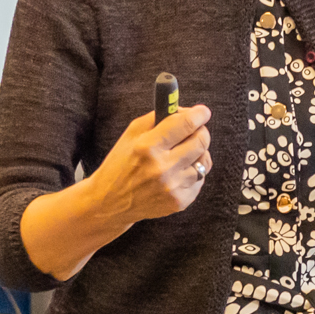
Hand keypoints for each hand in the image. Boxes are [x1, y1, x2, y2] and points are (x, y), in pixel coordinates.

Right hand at [93, 101, 215, 224]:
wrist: (110, 203)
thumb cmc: (120, 165)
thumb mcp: (130, 135)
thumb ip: (157, 118)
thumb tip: (185, 110)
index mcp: (147, 147)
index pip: (185, 124)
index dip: (199, 114)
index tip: (203, 112)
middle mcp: (162, 168)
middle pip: (201, 141)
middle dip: (201, 132)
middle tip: (196, 130)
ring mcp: (172, 187)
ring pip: (204, 162)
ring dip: (197, 154)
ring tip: (184, 154)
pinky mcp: (179, 202)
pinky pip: (199, 180)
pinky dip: (192, 173)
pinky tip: (178, 173)